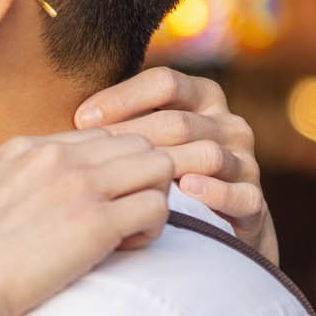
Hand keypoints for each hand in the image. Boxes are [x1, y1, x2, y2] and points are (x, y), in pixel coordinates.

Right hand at [0, 127, 173, 315]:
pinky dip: (152, 230)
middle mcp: (56, 156)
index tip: (96, 205)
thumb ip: (24, 184)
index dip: (111, 170)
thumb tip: (53, 199)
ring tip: (127, 234)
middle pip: (138, 143)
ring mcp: (78, 185)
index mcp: (28, 147)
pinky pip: (157, 207)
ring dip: (152, 200)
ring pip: (159, 167)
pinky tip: (124, 249)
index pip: (101, 136)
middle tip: (122, 219)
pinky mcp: (96, 223)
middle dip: (140, 180)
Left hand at [76, 68, 278, 267]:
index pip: (165, 82)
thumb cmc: (165, 181)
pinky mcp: (254, 202)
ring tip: (133, 173)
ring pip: (210, 154)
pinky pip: (240, 194)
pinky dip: (214, 192)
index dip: (123, 97)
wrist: (215, 234)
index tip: (82, 120)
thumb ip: (118, 127)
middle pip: (181, 121)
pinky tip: (186, 191)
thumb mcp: (144, 146)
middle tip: (94, 155)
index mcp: (202, 99)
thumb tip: (62, 121)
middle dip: (134, 135)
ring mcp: (245, 162)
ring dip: (170, 164)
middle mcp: (227, 125)